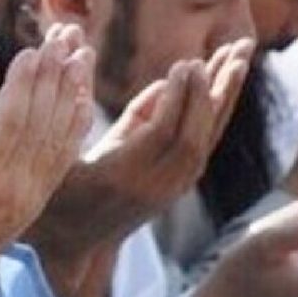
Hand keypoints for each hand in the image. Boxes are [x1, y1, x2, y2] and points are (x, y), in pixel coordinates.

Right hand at [0, 25, 94, 296]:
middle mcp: (11, 185)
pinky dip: (75, 122)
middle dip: (50, 77)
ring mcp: (30, 191)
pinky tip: (82, 95)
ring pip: (57, 134)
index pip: (9, 124)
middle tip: (60, 39)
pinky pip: (63, 154)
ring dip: (70, 92)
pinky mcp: (38, 195)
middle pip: (39, 122)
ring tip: (79, 54)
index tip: (31, 52)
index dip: (22, 86)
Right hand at [28, 40, 251, 290]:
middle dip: (213, 90)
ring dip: (226, 95)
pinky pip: (204, 145)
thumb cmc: (56, 191)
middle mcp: (152, 188)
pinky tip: (224, 81)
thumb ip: (109, 117)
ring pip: (207, 140)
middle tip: (231, 51)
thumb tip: (159, 88)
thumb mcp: (60, 154)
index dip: (178, 98)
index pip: (162, 135)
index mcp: (118, 178)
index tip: (187, 62)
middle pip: (195, 136)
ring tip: (242, 54)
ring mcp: (169, 191)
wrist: (70, 245)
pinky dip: (216, 110)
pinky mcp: (177, 187)